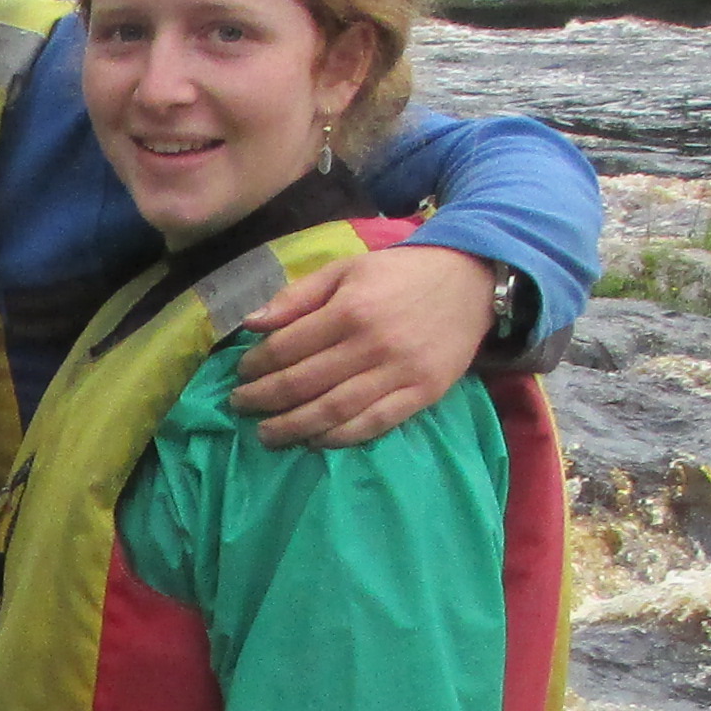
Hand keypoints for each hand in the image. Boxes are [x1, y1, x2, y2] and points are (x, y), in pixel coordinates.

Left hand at [228, 241, 498, 445]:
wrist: (469, 280)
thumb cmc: (399, 274)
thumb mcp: (346, 269)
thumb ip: (297, 296)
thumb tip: (251, 323)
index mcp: (350, 309)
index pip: (288, 347)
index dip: (257, 364)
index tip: (240, 373)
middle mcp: (373, 344)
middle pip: (305, 383)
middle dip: (265, 399)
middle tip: (240, 407)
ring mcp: (400, 372)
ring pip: (335, 410)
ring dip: (294, 427)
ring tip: (267, 434)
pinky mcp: (423, 393)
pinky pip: (375, 423)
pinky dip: (341, 437)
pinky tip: (315, 441)